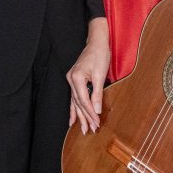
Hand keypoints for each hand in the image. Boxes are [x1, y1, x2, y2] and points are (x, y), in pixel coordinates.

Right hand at [66, 18, 109, 133]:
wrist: (96, 41)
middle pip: (78, 103)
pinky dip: (74, 108)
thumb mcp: (101, 74)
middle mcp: (71, 80)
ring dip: (79, 116)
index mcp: (77, 78)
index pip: (84, 101)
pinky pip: (74, 97)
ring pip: (75, 102)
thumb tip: (97, 110)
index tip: (96, 123)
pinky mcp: (75, 80)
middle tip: (90, 131)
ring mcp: (71, 80)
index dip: (90, 114)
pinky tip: (72, 119)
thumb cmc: (100, 55)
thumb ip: (97, 93)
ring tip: (82, 129)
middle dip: (85, 117)